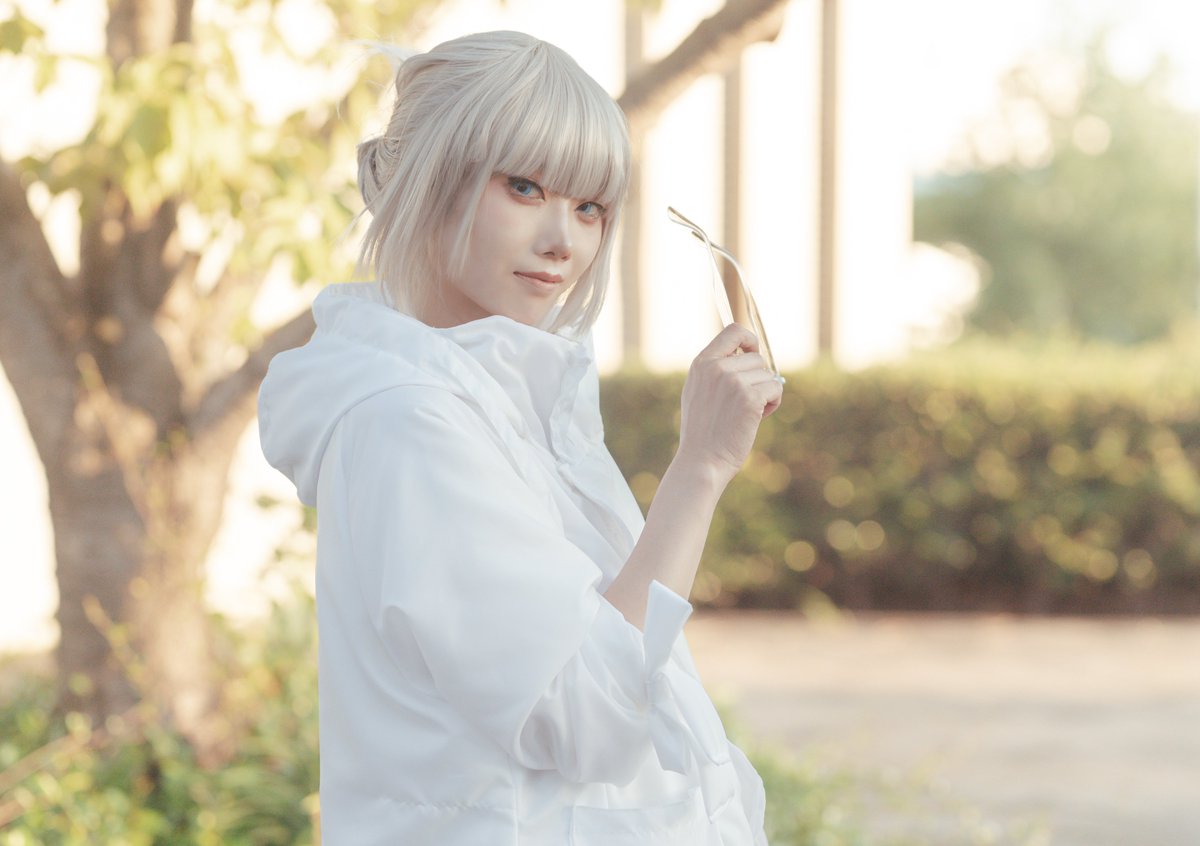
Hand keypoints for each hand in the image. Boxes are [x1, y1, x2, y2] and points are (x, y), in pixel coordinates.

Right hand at [675, 323, 783, 486]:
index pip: (733, 331)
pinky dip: (772, 403)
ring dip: (765, 393)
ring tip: (747, 413)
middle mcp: (717, 368)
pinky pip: (776, 389)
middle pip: (757, 358)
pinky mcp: (750, 398)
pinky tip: (756, 418)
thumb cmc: (703, 430)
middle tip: (745, 402)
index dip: (750, 340)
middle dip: (758, 378)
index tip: (753, 353)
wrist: (702, 460)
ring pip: (768, 375)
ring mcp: (733, 382)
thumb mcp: (698, 391)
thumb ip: (715, 369)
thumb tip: (749, 355)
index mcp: (702, 363)